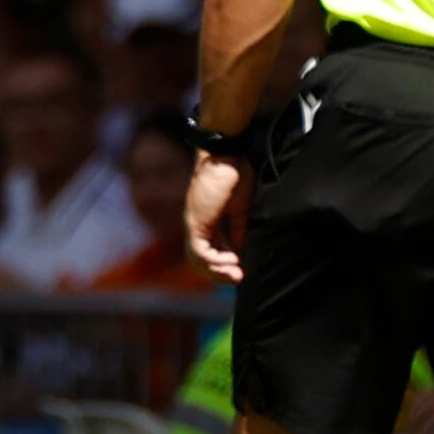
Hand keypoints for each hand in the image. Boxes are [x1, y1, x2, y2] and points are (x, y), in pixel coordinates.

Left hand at [186, 154, 252, 283]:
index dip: (223, 264)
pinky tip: (232, 261)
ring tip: (236, 274)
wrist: (227, 155)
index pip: (209, 251)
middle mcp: (196, 224)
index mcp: (206, 221)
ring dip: (217, 271)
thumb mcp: (240, 209)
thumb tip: (240, 250)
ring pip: (197, 259)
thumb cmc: (235, 175)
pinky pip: (199, 251)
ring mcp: (194, 222)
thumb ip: (237, 230)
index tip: (240, 270)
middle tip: (238, 278)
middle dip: (219, 273)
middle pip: (200, 259)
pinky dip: (214, 261)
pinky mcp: (196, 221)